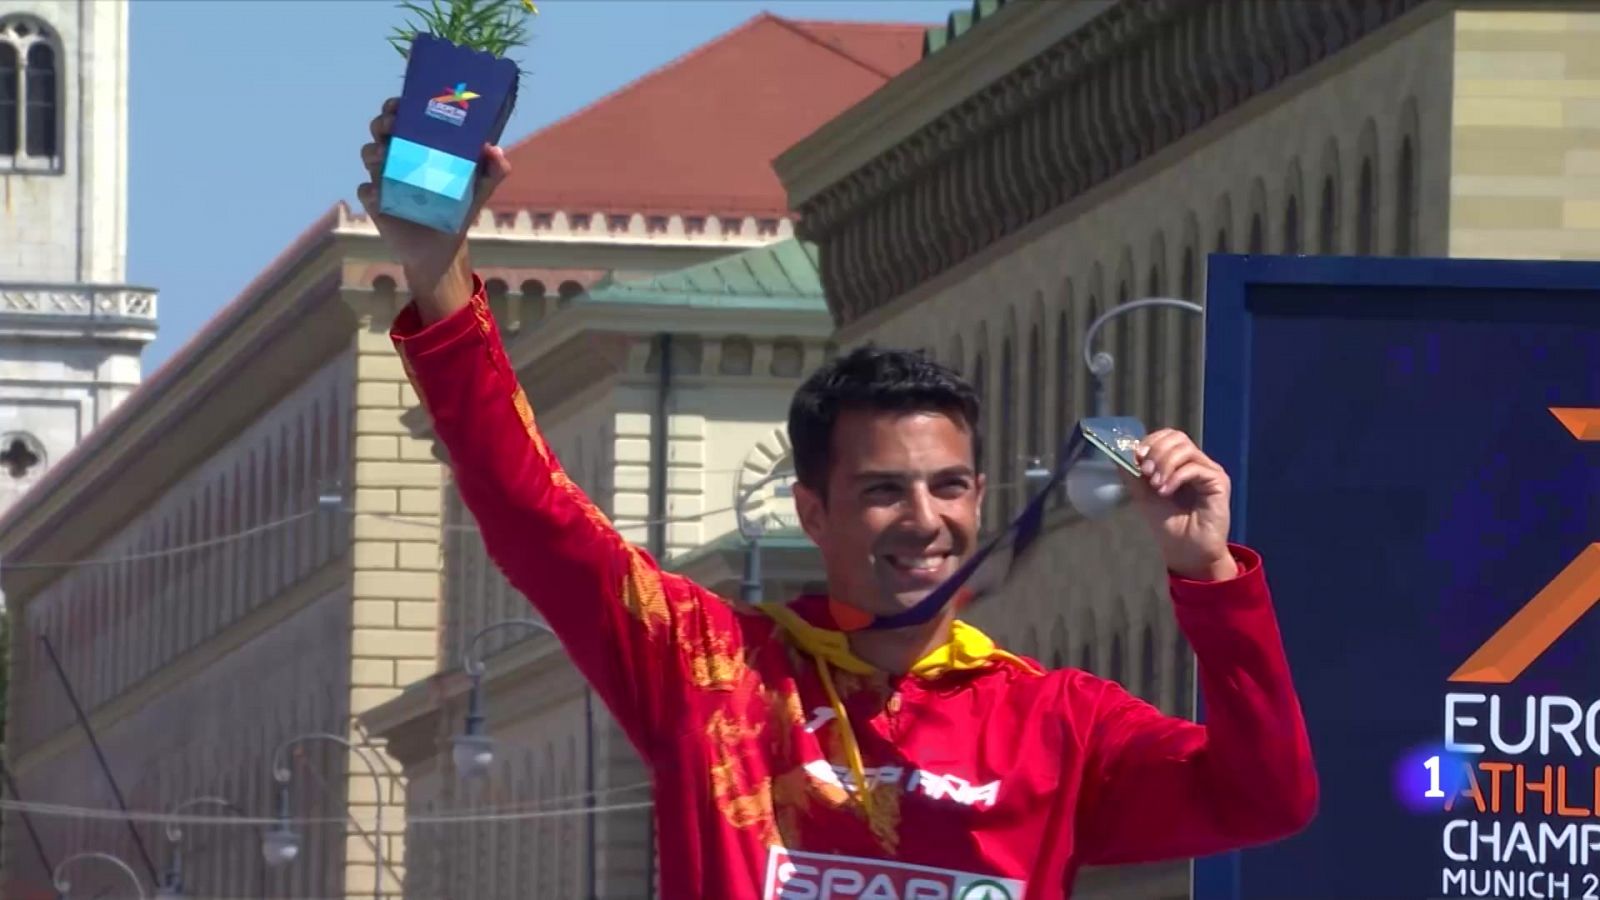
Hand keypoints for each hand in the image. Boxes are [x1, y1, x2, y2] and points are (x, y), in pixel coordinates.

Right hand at [356, 97, 513, 322]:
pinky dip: (370, 189)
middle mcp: (397, 158)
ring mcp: (384, 179)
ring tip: (386, 155)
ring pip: (368, 153)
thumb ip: (493, 172)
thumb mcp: (479, 191)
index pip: (403, 119)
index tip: (402, 102)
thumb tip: (495, 150)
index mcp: (418, 148)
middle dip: (382, 122)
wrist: (442, 249)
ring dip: (374, 150)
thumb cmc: (458, 212)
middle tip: (393, 124)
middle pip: (380, 130)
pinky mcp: (376, 203)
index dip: (398, 106)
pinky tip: (380, 192)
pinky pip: (365, 190)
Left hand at [1123, 429, 1237, 580]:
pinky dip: (1175, 477)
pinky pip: (1194, 468)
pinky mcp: (1219, 482)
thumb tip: (1120, 453)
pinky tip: (1165, 492)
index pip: (1168, 436)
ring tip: (1156, 486)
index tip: (1136, 457)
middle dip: (1156, 451)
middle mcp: (1197, 463)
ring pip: (1185, 449)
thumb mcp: (1144, 497)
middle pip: (1177, 437)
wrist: (1187, 553)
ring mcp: (1209, 471)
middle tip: (1146, 472)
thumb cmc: (1169, 527)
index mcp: (1180, 464)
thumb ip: (1134, 475)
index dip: (1150, 441)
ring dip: (1164, 464)